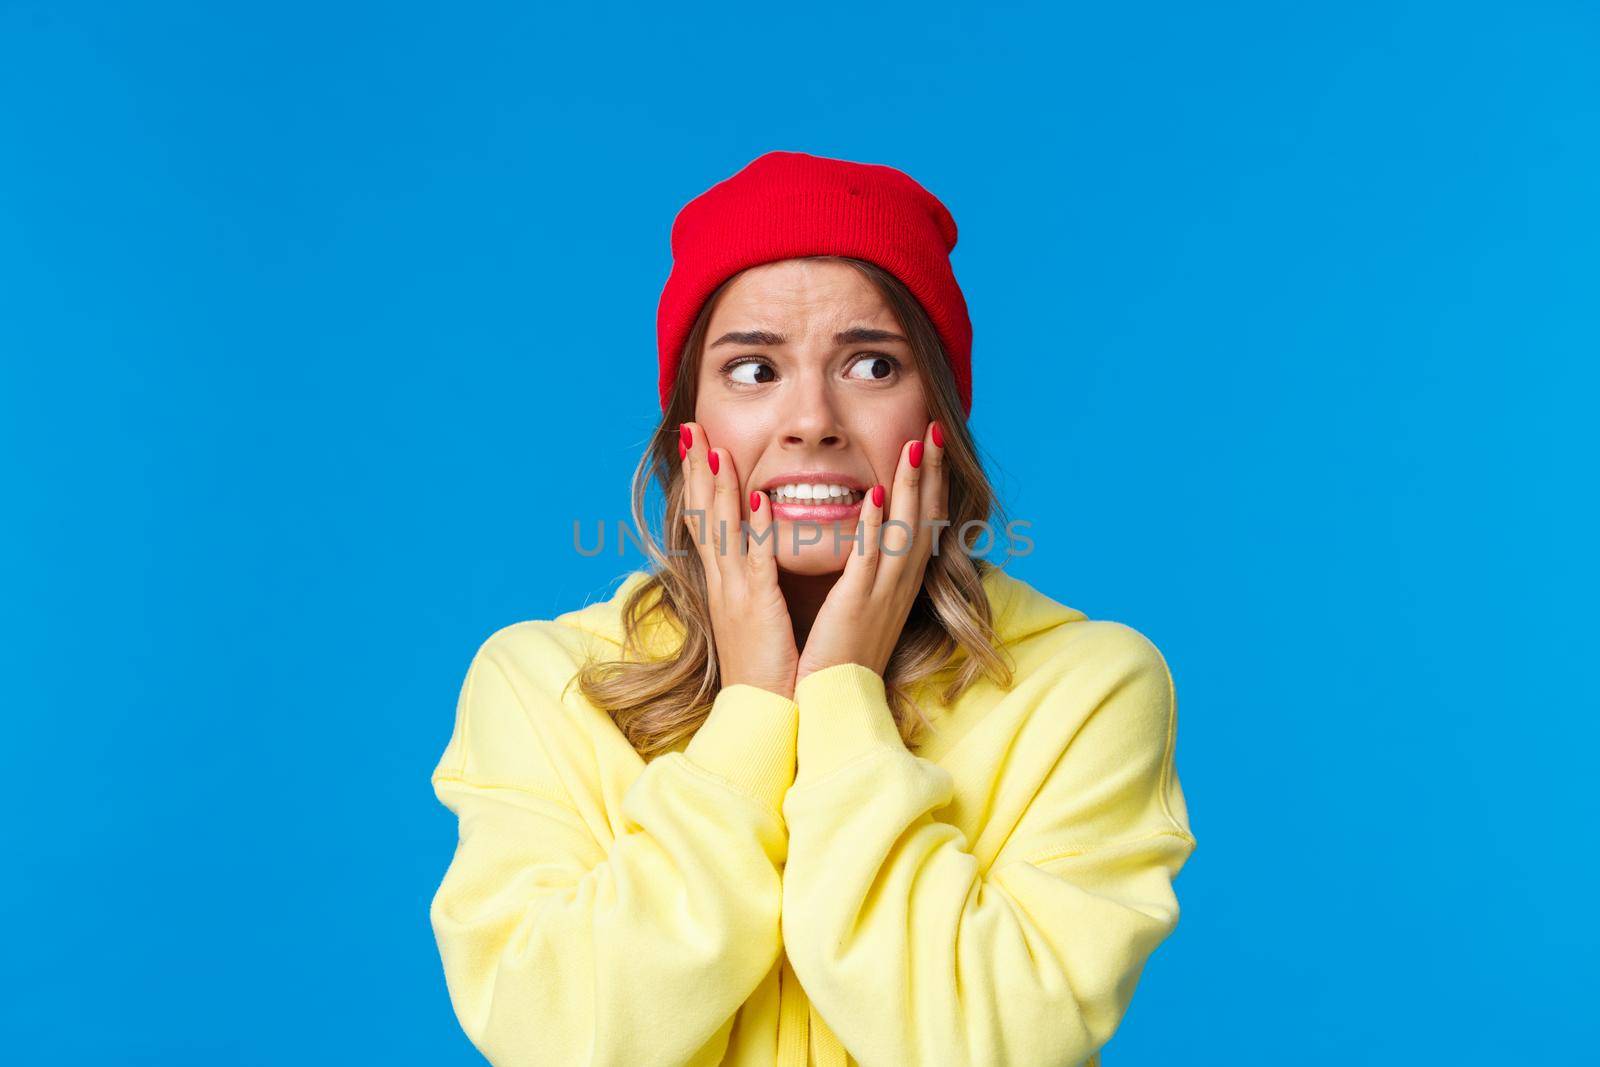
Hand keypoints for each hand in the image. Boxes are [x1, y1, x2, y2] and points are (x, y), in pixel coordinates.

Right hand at [679, 421, 798, 700]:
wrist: (765, 716)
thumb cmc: (769, 669)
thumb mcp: (757, 617)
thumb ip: (757, 582)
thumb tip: (761, 552)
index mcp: (726, 584)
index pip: (706, 522)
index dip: (698, 482)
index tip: (697, 444)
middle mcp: (724, 583)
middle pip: (704, 516)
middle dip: (697, 470)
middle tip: (691, 428)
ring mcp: (737, 595)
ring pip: (723, 530)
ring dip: (718, 487)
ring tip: (715, 447)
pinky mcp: (758, 609)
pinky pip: (757, 562)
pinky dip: (759, 529)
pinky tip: (760, 499)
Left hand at [796, 420, 947, 683]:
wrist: (827, 707)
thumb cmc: (833, 661)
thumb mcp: (855, 609)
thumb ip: (859, 574)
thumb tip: (857, 544)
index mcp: (896, 586)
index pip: (919, 524)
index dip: (928, 485)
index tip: (929, 447)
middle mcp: (898, 587)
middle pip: (923, 519)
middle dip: (930, 473)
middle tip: (935, 430)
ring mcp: (882, 596)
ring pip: (905, 530)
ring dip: (911, 486)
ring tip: (917, 445)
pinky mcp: (858, 607)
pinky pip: (870, 560)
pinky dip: (876, 527)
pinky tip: (875, 496)